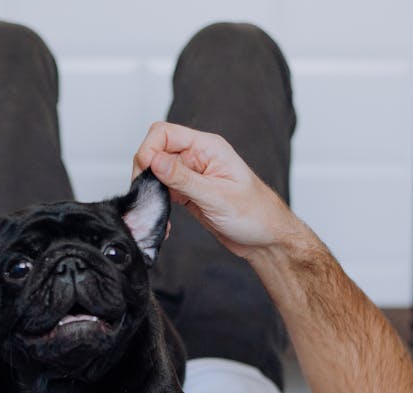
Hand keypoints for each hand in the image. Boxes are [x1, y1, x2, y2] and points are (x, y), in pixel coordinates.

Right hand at [133, 122, 301, 258]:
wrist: (266, 239)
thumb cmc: (255, 215)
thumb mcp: (217, 196)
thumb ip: (183, 178)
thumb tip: (154, 160)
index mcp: (208, 147)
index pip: (165, 133)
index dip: (149, 150)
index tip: (146, 173)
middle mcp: (198, 157)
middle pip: (156, 150)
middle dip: (145, 170)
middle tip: (148, 195)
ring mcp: (192, 175)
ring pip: (157, 172)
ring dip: (151, 189)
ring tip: (156, 209)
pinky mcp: (189, 193)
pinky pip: (164, 190)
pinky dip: (159, 203)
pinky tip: (165, 220)